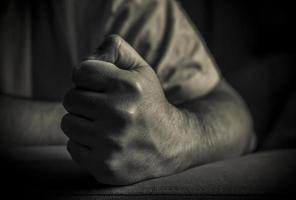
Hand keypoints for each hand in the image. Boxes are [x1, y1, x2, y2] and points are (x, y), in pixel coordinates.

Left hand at [61, 35, 184, 184]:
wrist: (171, 144)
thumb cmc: (150, 103)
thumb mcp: (142, 70)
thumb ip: (116, 49)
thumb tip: (89, 56)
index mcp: (128, 87)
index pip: (80, 71)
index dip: (88, 77)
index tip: (100, 86)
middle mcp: (119, 115)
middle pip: (70, 98)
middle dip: (84, 100)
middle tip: (103, 107)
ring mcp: (111, 144)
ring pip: (68, 123)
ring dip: (82, 122)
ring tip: (104, 125)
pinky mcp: (105, 167)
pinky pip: (72, 147)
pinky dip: (84, 144)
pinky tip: (104, 143)